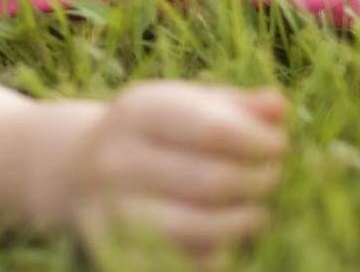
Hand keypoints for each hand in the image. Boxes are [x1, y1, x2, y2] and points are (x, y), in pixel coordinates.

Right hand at [42, 81, 289, 267]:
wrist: (79, 171)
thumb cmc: (154, 132)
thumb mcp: (186, 103)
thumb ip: (236, 105)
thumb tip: (278, 108)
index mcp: (137, 113)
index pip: (211, 130)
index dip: (258, 142)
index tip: (279, 146)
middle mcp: (117, 161)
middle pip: (210, 182)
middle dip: (257, 183)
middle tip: (273, 178)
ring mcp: (114, 213)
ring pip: (198, 230)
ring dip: (243, 223)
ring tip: (256, 212)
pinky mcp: (119, 254)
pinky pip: (185, 264)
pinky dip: (217, 255)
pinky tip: (225, 239)